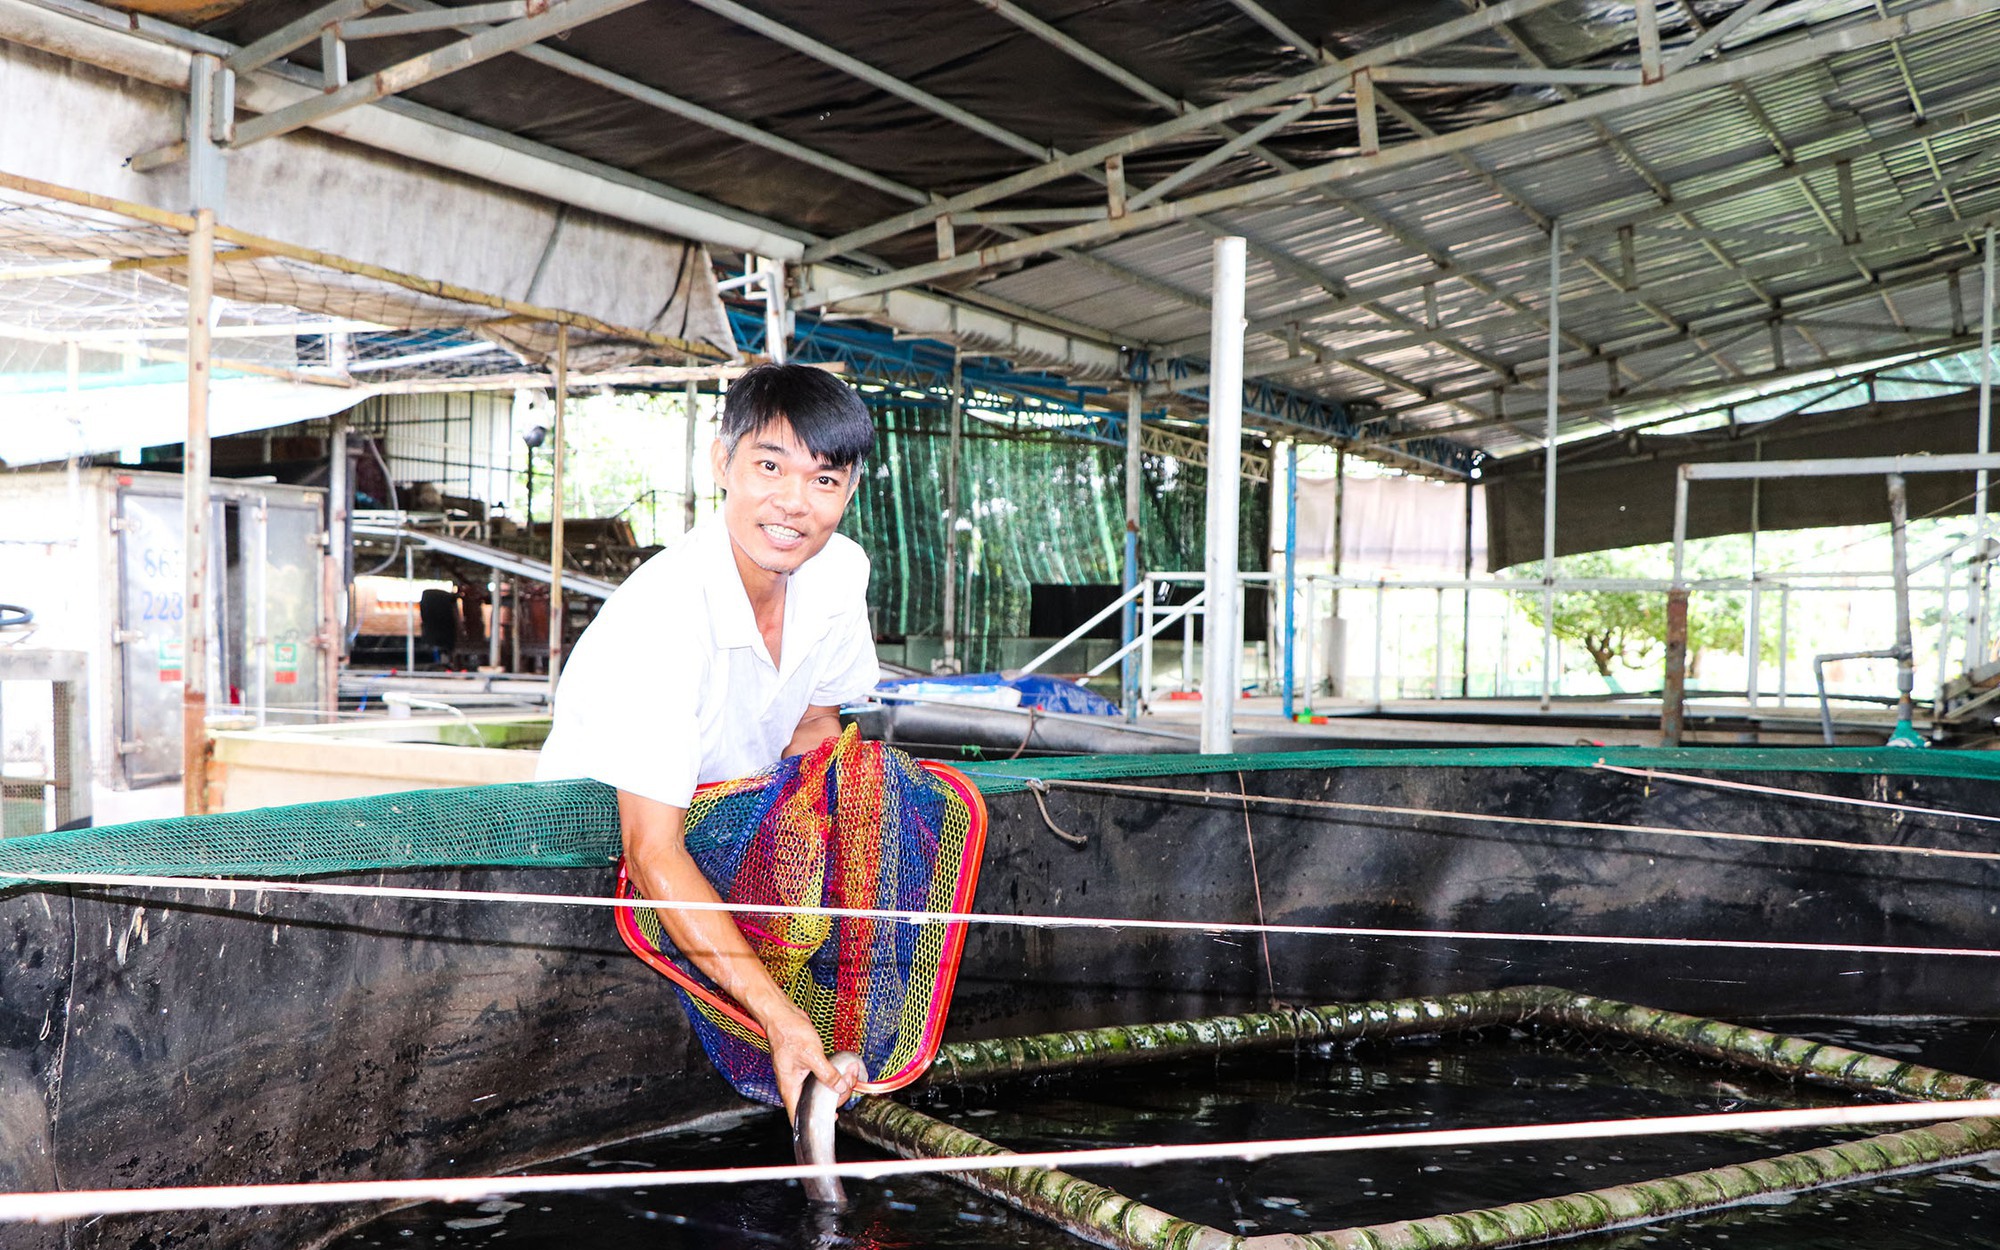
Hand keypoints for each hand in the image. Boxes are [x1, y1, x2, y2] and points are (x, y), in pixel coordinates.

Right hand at [764, 1004, 855, 1121]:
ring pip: (819, 1089)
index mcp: (790, 1087)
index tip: (830, 1120)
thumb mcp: (811, 1055)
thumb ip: (827, 1073)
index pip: (797, 1116)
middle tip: (847, 1084)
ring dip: (835, 1084)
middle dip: (834, 1095)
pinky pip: (820, 1077)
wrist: (782, 1015)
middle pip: (814, 1102)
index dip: (813, 1122)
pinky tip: (842, 1070)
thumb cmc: (788, 1033)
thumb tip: (841, 1087)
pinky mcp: (805, 1066)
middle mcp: (793, 1084)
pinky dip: (832, 1075)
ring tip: (849, 1074)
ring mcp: (799, 1075)